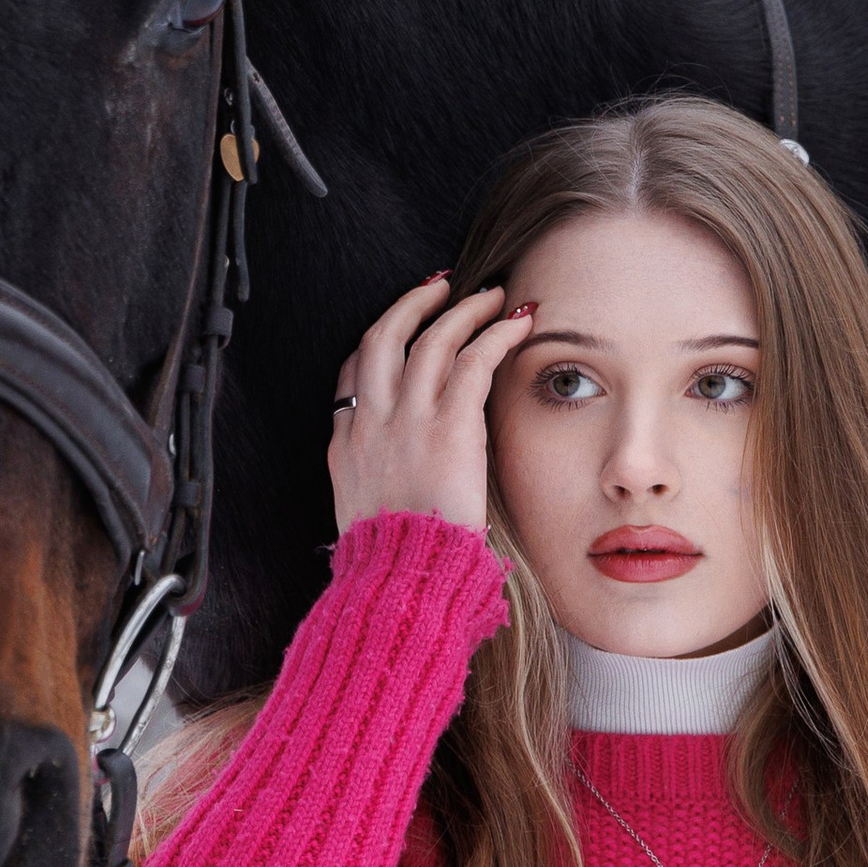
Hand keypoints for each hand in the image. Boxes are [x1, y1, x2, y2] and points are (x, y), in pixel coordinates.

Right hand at [327, 273, 534, 538]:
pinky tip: (519, 323)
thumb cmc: (393, 562)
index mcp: (347, 445)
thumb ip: (373, 483)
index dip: (378, 345)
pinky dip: (497, 334)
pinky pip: (474, 360)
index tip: (401, 329)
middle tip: (441, 287)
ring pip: (433, 339)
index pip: (353, 374)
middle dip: (412, 304)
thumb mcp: (360, 517)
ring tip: (492, 295)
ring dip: (464, 310)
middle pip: (384, 337)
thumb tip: (394, 478)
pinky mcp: (449, 426)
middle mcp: (372, 422)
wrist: (399, 579)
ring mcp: (408, 420)